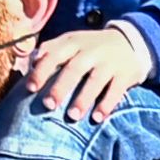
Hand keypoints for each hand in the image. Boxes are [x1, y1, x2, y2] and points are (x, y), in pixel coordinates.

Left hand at [16, 21, 156, 121]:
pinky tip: (97, 118)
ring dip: (83, 99)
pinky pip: (116, 90)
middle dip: (61, 87)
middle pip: (75, 68)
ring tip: (72, 116)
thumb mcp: (71, 42)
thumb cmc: (90, 47)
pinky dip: (107, 104)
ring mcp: (110, 62)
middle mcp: (91, 50)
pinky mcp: (125, 74)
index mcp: (73, 42)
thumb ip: (49, 50)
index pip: (54, 54)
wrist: (130, 41)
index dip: (42, 71)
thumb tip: (29, 63)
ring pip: (96, 80)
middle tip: (48, 105)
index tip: (30, 88)